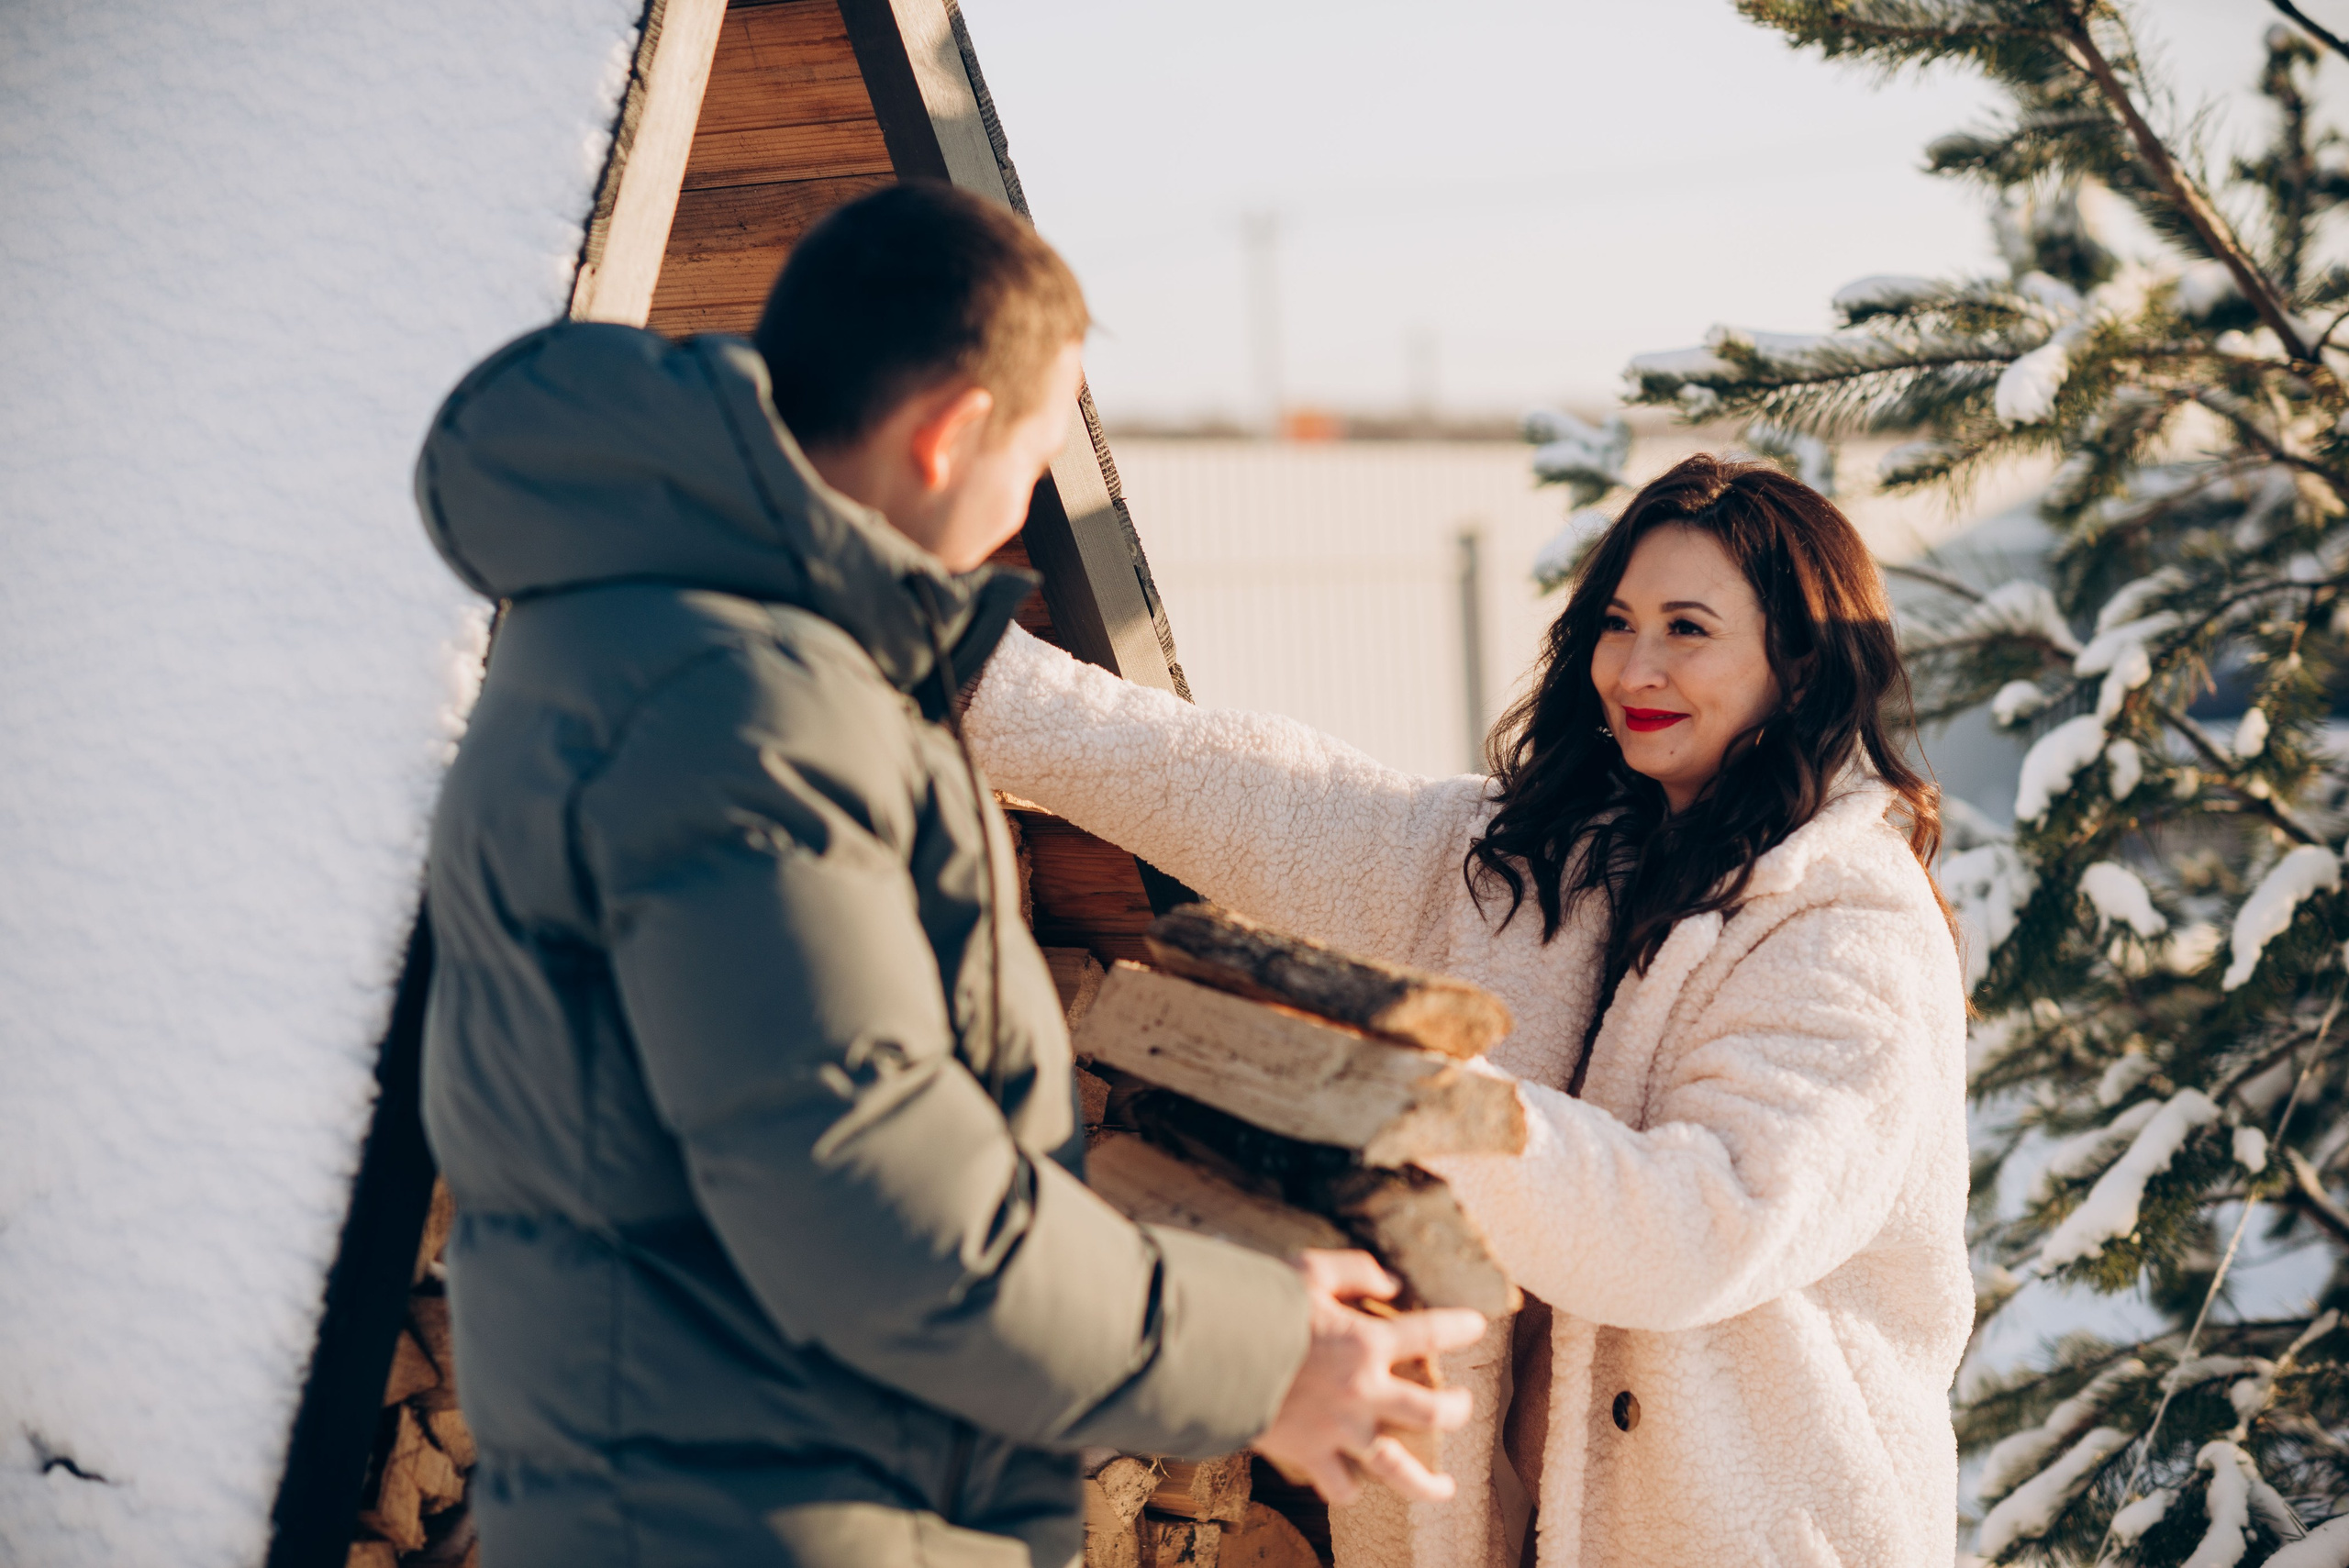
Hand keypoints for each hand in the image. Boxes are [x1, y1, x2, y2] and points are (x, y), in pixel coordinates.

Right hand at [1253, 1250, 1484, 1506]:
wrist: (1212, 1352)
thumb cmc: (1259, 1304)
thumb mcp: (1308, 1270)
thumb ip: (1355, 1270)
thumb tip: (1391, 1281)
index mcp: (1366, 1341)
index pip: (1431, 1333)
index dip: (1459, 1327)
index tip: (1476, 1325)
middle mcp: (1363, 1390)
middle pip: (1433, 1412)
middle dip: (1457, 1411)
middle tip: (1463, 1406)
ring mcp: (1339, 1429)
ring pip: (1398, 1468)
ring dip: (1427, 1483)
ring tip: (1445, 1489)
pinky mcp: (1310, 1454)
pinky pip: (1341, 1486)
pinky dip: (1350, 1490)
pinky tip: (1357, 1489)